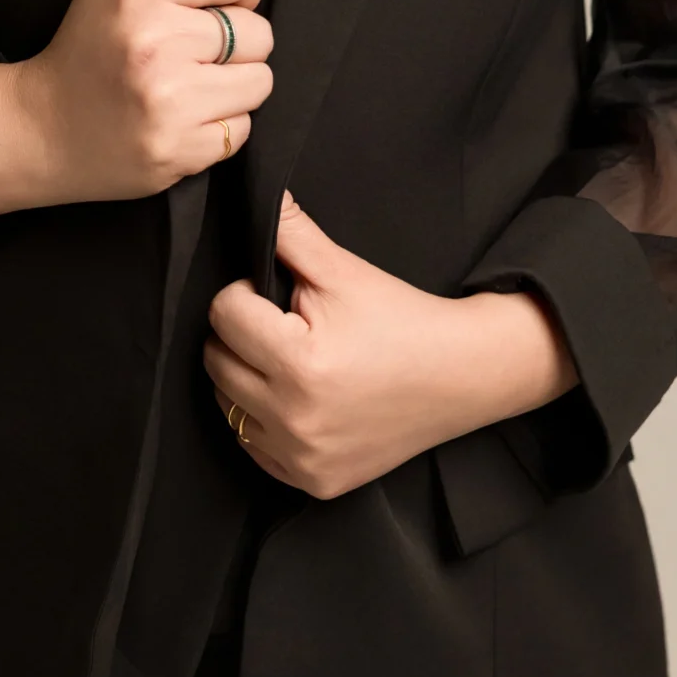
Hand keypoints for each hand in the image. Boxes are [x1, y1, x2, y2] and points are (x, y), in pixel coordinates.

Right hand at [9, 0, 271, 207]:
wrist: (41, 130)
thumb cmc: (82, 50)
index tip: (228, 3)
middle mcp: (157, 46)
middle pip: (259, 33)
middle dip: (239, 43)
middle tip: (202, 54)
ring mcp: (170, 103)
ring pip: (259, 82)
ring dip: (236, 85)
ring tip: (196, 86)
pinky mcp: (179, 151)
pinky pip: (242, 129)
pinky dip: (222, 124)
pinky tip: (186, 118)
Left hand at [203, 193, 578, 499]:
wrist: (460, 376)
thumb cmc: (402, 319)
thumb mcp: (343, 270)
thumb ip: (288, 231)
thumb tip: (253, 194)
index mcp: (299, 363)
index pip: (222, 314)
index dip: (246, 294)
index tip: (282, 297)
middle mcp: (294, 419)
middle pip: (215, 361)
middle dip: (241, 334)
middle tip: (286, 325)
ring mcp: (302, 458)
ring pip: (227, 406)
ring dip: (245, 377)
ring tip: (293, 360)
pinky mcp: (313, 482)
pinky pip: (253, 447)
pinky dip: (263, 420)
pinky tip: (300, 398)